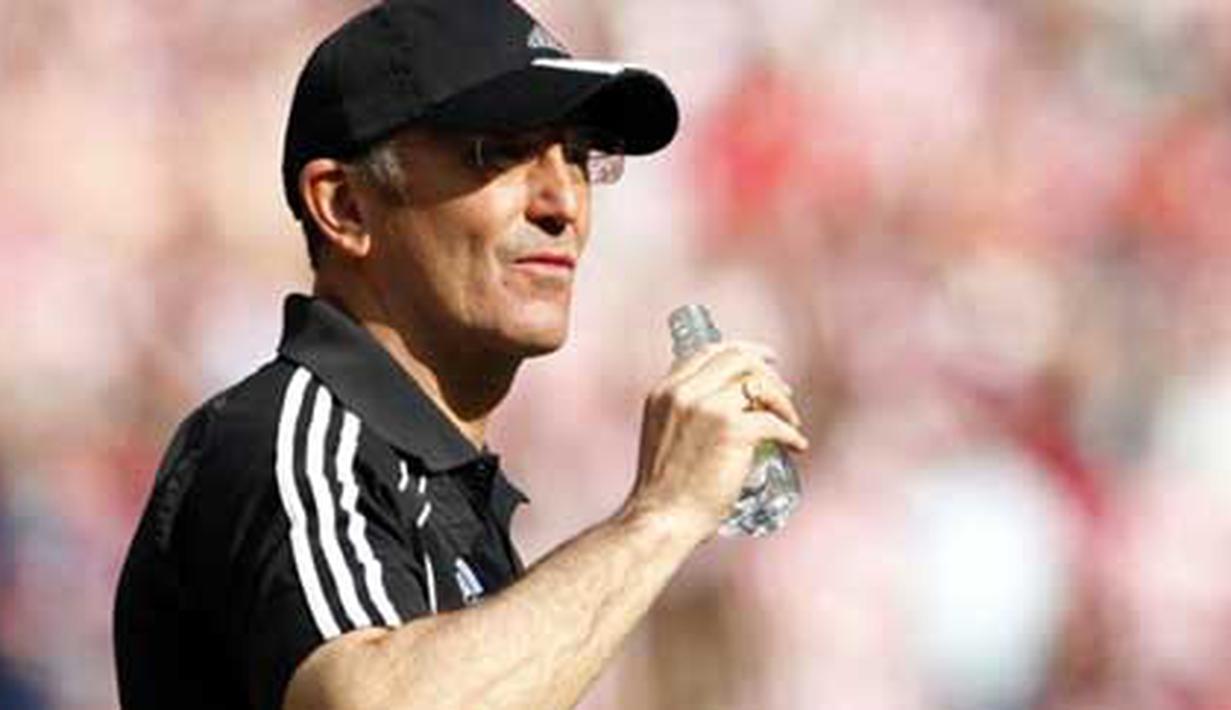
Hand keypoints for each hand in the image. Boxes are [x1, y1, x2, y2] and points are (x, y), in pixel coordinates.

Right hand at [622, 341, 807, 540]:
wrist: (661, 520)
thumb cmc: (664, 492)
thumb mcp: (664, 435)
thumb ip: (685, 414)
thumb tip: (728, 407)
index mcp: (665, 391)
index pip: (709, 352)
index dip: (742, 351)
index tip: (764, 361)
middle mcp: (684, 392)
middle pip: (738, 358)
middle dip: (767, 371)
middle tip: (785, 392)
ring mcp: (708, 408)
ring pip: (759, 385)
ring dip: (782, 402)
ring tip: (791, 421)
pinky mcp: (732, 430)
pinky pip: (774, 421)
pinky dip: (791, 433)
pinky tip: (796, 446)